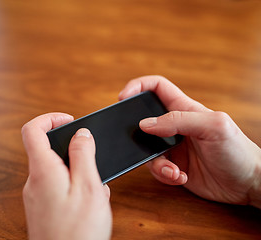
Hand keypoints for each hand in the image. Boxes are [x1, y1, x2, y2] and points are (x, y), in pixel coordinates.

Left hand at [21, 113, 111, 239]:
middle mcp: (34, 181)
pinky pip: (57, 187)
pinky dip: (74, 187)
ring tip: (94, 190)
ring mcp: (36, 196)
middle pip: (47, 150)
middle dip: (73, 152)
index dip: (50, 118)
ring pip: (56, 170)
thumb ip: (83, 155)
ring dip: (78, 173)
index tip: (69, 120)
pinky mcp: (42, 208)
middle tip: (92, 164)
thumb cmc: (76, 232)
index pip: (33, 130)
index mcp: (42, 170)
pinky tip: (89, 204)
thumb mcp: (88, 186)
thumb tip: (81, 134)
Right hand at [119, 76, 260, 207]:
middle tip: (137, 143)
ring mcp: (173, 147)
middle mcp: (175, 126)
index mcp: (184, 109)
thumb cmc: (238, 150)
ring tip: (174, 170)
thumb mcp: (213, 126)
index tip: (123, 97)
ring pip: (146, 149)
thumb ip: (178, 120)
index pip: (156, 87)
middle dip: (137, 132)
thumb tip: (146, 124)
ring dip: (155, 162)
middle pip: (144, 120)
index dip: (138, 86)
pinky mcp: (173, 166)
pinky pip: (156, 168)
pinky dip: (164, 174)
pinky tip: (180, 176)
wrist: (248, 184)